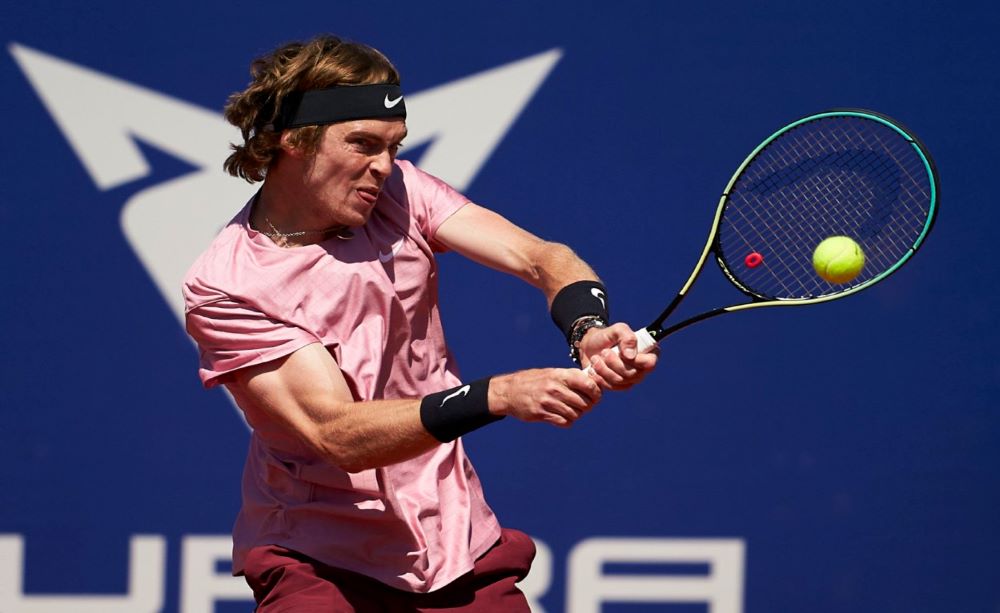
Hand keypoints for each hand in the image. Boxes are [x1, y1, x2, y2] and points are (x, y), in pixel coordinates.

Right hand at [488, 368, 602, 426]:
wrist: (509, 391)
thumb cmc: (534, 381)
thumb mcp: (551, 373)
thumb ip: (570, 377)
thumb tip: (593, 381)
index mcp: (559, 375)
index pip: (588, 384)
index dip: (596, 392)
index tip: (595, 396)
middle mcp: (554, 388)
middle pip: (584, 402)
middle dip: (587, 407)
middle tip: (584, 406)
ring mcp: (547, 401)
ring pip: (575, 414)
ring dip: (576, 415)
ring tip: (571, 411)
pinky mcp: (541, 414)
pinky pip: (563, 422)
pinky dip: (567, 422)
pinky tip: (562, 417)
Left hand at [578, 323, 658, 389]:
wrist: (589, 347)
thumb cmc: (606, 336)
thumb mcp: (616, 330)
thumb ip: (627, 337)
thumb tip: (631, 356)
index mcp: (647, 353)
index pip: (650, 363)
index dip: (635, 361)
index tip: (620, 353)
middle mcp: (642, 368)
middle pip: (633, 374)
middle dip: (614, 363)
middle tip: (603, 352)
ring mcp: (631, 379)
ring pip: (620, 381)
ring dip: (604, 369)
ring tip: (595, 359)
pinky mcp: (619, 386)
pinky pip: (612, 387)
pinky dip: (600, 377)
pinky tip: (594, 369)